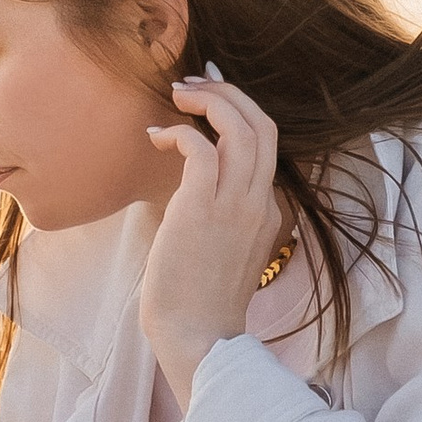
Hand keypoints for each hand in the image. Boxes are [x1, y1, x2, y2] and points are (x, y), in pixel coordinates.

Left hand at [138, 66, 287, 398]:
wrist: (198, 339)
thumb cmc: (197, 303)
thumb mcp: (219, 252)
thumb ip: (214, 218)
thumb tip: (183, 191)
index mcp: (266, 212)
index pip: (264, 146)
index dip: (238, 113)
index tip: (210, 98)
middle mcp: (259, 202)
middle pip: (262, 124)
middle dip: (230, 94)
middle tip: (195, 82)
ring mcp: (236, 204)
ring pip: (241, 127)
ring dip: (210, 100)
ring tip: (178, 93)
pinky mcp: (203, 208)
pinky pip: (199, 147)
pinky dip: (179, 131)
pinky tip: (155, 136)